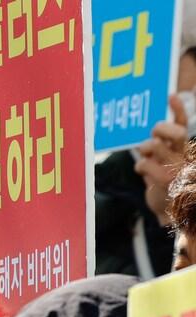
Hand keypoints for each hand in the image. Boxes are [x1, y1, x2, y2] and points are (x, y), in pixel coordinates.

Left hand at [135, 94, 189, 222]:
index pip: (183, 125)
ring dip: (146, 149)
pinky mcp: (165, 179)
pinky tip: (143, 172)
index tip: (170, 95)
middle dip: (160, 128)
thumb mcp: (164, 163)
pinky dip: (140, 166)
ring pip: (155, 144)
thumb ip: (161, 148)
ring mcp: (176, 167)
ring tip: (147, 156)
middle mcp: (184, 156)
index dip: (178, 109)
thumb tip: (150, 137)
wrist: (171, 212)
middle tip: (154, 135)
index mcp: (185, 149)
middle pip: (175, 131)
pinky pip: (144, 163)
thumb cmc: (166, 185)